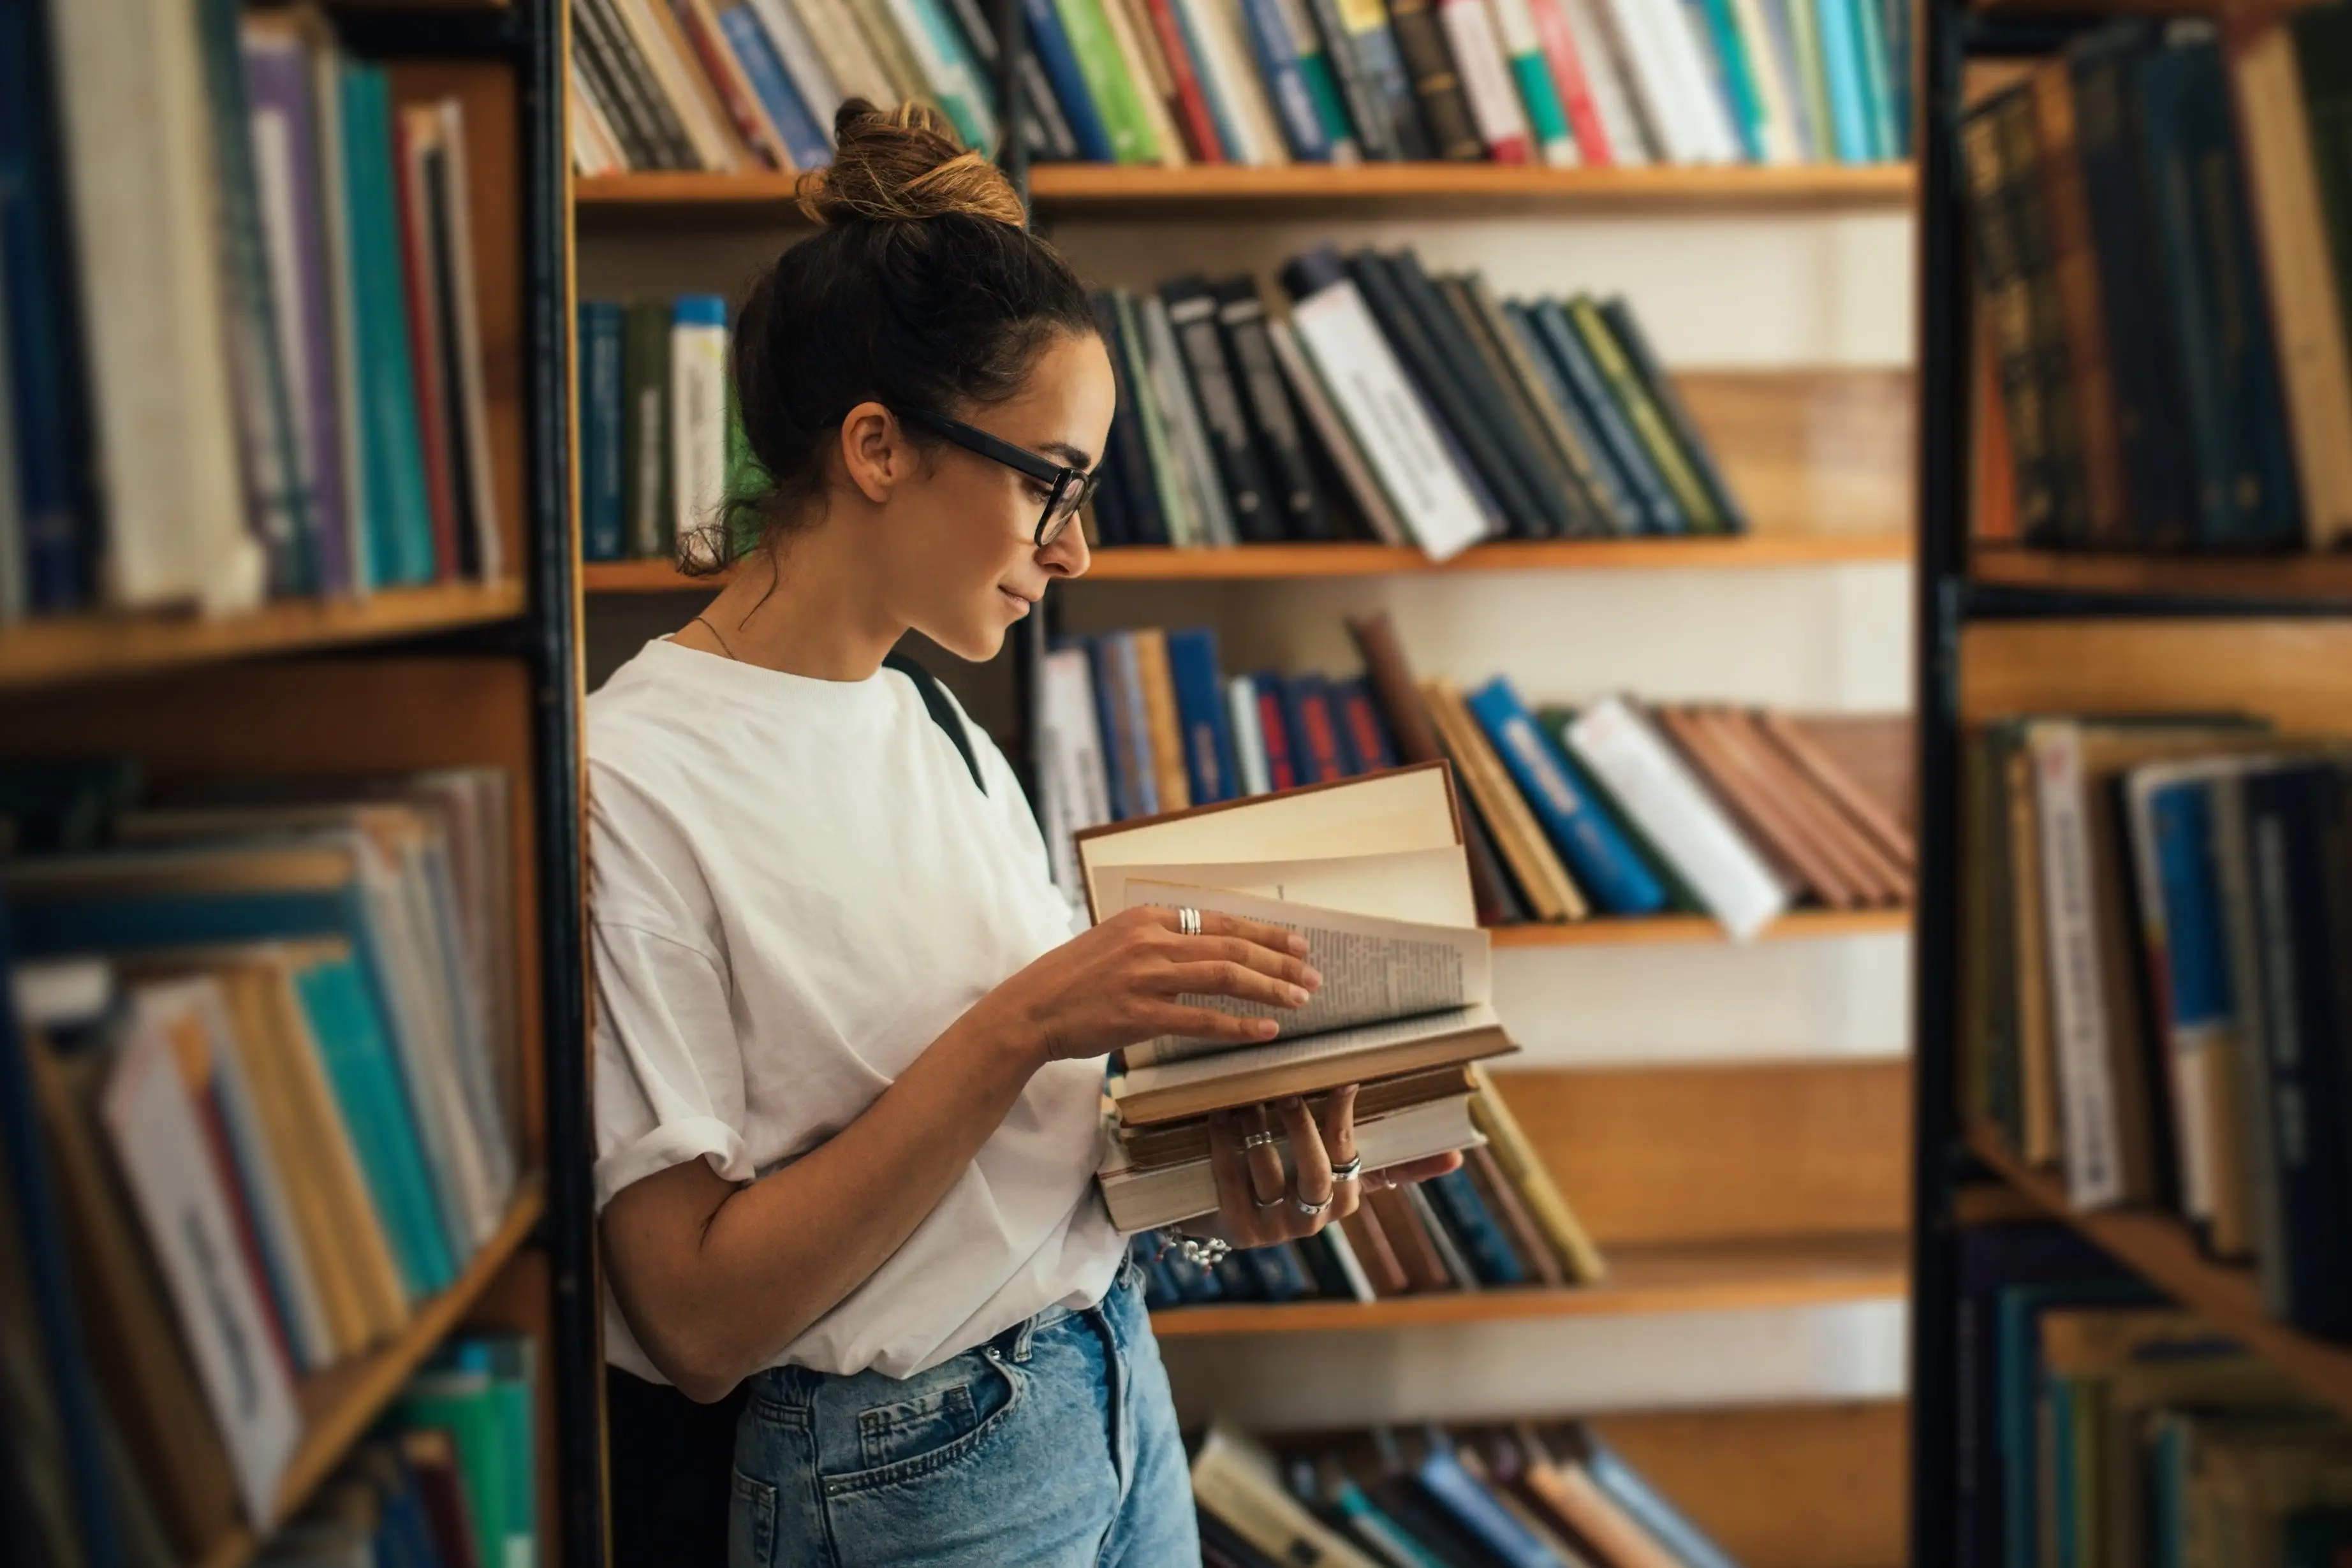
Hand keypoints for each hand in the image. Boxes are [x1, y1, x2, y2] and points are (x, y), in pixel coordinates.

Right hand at [961, 905, 1320, 1066]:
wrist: (1029, 1009)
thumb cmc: (1073, 980)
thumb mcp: (1116, 942)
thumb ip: (1159, 942)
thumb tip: (1206, 950)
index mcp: (1147, 917)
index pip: (1220, 920)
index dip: (1265, 933)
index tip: (1298, 944)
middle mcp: (1149, 940)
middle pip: (1231, 946)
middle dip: (1279, 961)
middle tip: (1312, 976)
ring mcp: (1144, 976)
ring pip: (1224, 977)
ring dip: (1268, 988)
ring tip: (1299, 1000)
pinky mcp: (1138, 1014)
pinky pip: (1201, 1019)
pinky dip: (1238, 1025)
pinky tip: (1265, 1031)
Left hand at [1202, 1085, 1465, 1247]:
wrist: (1228, 1219)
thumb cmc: (1294, 1181)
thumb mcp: (1341, 1173)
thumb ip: (1394, 1164)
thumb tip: (1457, 1157)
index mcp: (1346, 1199)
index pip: (1352, 1155)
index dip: (1347, 1119)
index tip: (1345, 1081)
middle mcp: (1314, 1218)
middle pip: (1316, 1171)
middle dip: (1302, 1127)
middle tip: (1287, 1089)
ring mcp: (1274, 1228)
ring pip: (1268, 1172)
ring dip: (1256, 1128)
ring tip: (1247, 1096)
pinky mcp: (1237, 1231)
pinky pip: (1230, 1181)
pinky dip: (1224, 1145)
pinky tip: (1219, 1116)